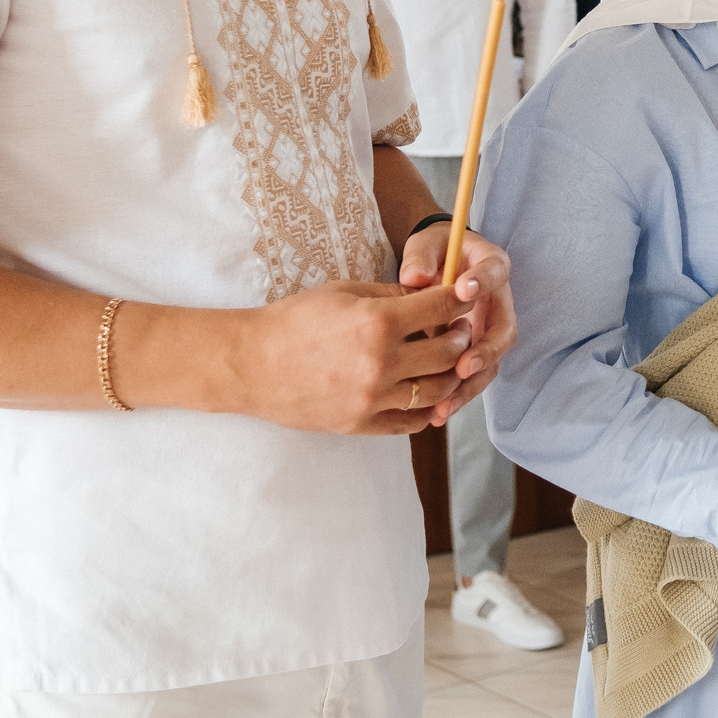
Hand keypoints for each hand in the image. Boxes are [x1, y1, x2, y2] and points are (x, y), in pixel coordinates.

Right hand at [230, 278, 477, 434]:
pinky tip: (428, 395)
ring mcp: (373, 398)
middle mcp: (382, 363)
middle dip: (460, 336)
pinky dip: (428, 409)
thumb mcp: (345, 292)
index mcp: (378, 322)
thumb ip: (392, 296)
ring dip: (449, 374)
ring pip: (438, 390)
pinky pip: (412, 422)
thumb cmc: (294, 320)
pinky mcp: (362, 424)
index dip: (460, 299)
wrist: (251, 365)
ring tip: (446, 363)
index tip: (466, 297)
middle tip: (460, 330)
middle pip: (449, 352)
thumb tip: (430, 296)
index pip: (442, 307)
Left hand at [397, 226, 514, 424]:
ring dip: (472, 384)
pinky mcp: (476, 352)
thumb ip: (421, 256)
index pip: (496, 272)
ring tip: (447, 403)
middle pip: (505, 329)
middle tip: (463, 365)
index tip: (464, 290)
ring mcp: (489, 331)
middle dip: (486, 350)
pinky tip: (438, 413)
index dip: (484, 282)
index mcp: (491, 266)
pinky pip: (474, 377)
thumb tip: (414, 277)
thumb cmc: (434, 252)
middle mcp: (498, 302)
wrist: (437, 266)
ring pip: (491, 362)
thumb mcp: (427, 245)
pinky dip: (458, 395)